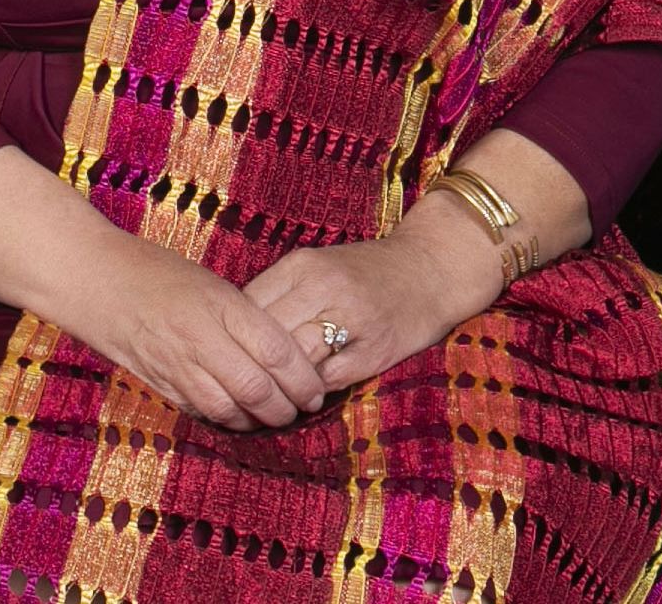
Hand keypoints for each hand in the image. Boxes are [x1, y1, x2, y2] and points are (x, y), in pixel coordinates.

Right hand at [65, 229, 336, 431]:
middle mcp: (202, 337)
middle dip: (289, 406)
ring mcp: (179, 364)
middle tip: (304, 407)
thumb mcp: (210, 282)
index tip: (317, 387)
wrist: (96, 280)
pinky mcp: (161, 383)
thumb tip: (281, 351)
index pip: (277, 350)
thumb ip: (243, 315)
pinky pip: (203, 412)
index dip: (304, 377)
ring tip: (276, 417)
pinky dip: (228, 420)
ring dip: (260, 420)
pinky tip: (240, 417)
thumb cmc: (157, 271)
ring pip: (232, 409)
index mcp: (221, 304)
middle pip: (258, 388)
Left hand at [245, 230, 473, 393]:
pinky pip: (329, 379)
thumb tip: (235, 330)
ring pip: (295, 359)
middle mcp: (324, 288)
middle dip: (253, 364)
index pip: (249, 306)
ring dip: (280, 384)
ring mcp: (351, 320)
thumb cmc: (366, 271)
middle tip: (243, 384)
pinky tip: (305, 397)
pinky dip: (311, 392)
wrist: (431, 268)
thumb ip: (281, 292)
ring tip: (271, 397)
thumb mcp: (318, 266)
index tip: (230, 353)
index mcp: (303, 265)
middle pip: (268, 336)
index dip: (235, 335)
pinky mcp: (374, 350)